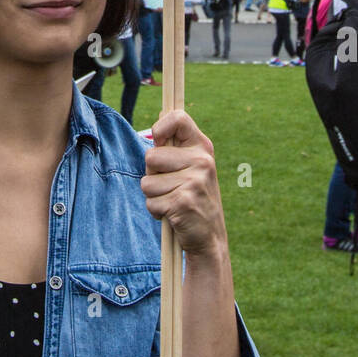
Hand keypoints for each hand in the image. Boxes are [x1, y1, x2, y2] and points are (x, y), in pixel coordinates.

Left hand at [141, 110, 227, 258]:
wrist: (210, 238)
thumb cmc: (193, 197)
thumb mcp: (192, 167)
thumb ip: (175, 148)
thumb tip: (156, 125)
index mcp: (202, 147)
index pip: (178, 118)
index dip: (160, 127)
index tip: (159, 142)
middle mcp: (201, 161)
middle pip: (151, 156)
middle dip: (152, 175)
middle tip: (172, 186)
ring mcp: (194, 181)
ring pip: (147, 182)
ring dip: (154, 196)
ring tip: (173, 201)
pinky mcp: (183, 202)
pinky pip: (151, 202)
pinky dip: (156, 212)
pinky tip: (174, 215)